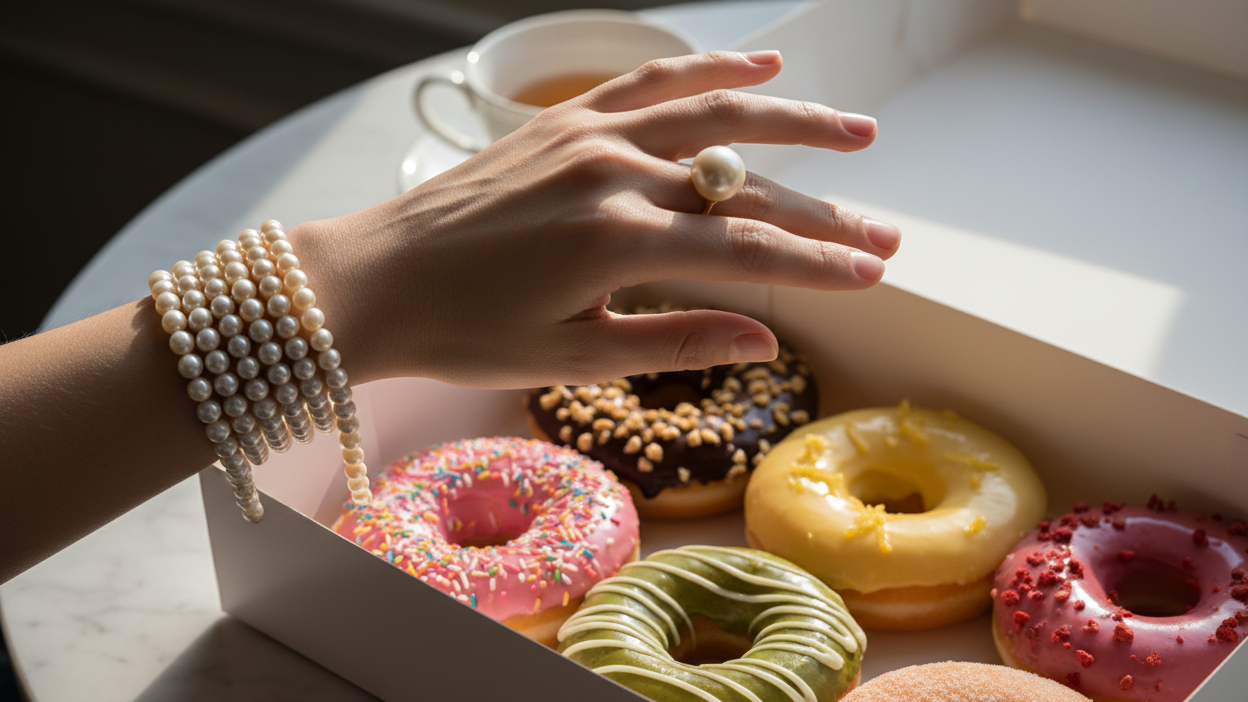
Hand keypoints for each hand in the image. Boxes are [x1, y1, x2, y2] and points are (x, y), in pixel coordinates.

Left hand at [293, 51, 900, 388]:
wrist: (372, 280)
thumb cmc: (462, 332)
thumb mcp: (571, 356)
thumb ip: (674, 341)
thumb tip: (766, 341)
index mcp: (617, 241)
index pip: (746, 247)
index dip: (818, 263)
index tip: (875, 274)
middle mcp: (611, 172)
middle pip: (744, 184)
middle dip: (823, 212)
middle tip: (886, 234)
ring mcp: (585, 135)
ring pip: (711, 116)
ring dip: (792, 121)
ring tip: (858, 134)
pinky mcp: (560, 119)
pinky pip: (648, 82)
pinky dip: (707, 70)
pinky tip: (759, 65)